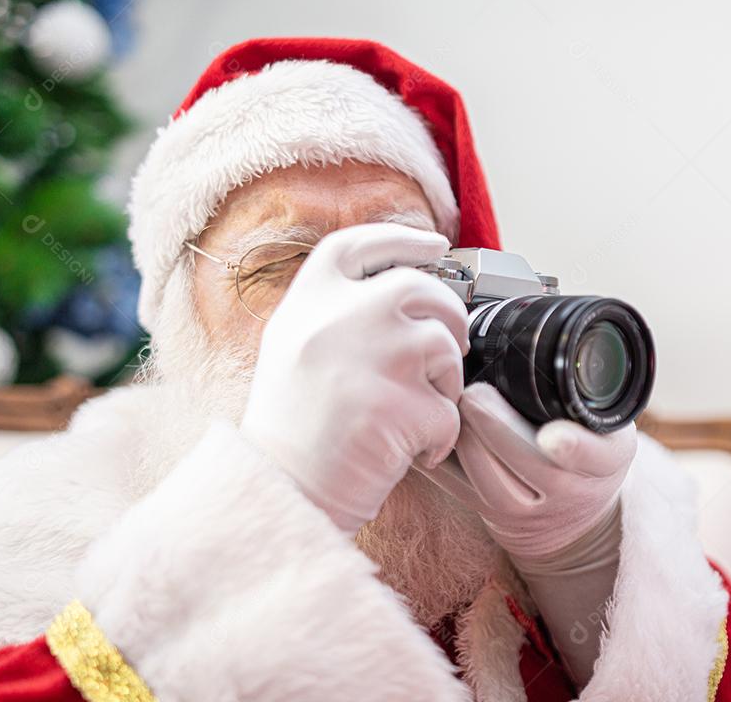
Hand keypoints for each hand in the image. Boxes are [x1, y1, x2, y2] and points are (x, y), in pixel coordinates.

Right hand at [241, 223, 468, 534]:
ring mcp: (372, 357)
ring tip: (416, 412)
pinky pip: (449, 409)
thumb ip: (335, 312)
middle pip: (421, 287)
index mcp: (308, 301)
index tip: (436, 245)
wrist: (281, 491)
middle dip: (448, 315)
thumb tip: (400, 288)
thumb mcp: (293, 348)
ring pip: (445, 346)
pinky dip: (441, 435)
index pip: (359, 244)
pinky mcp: (400, 404)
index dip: (402, 239)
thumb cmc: (292, 429)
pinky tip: (412, 450)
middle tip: (448, 349)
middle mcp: (340, 317)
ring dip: (445, 381)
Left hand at [417, 383, 636, 559]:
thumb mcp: (610, 424)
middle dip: (492, 421)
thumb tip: (563, 335)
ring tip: (452, 400)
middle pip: (523, 459)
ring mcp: (523, 508)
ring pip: (483, 472)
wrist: (570, 511)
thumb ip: (592, 395)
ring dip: (462, 432)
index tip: (552, 437)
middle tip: (472, 391)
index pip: (590, 457)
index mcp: (603, 461)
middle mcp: (565, 490)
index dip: (571, 447)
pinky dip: (438, 448)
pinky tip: (433, 421)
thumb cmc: (589, 448)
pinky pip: (453, 480)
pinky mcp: (485, 510)